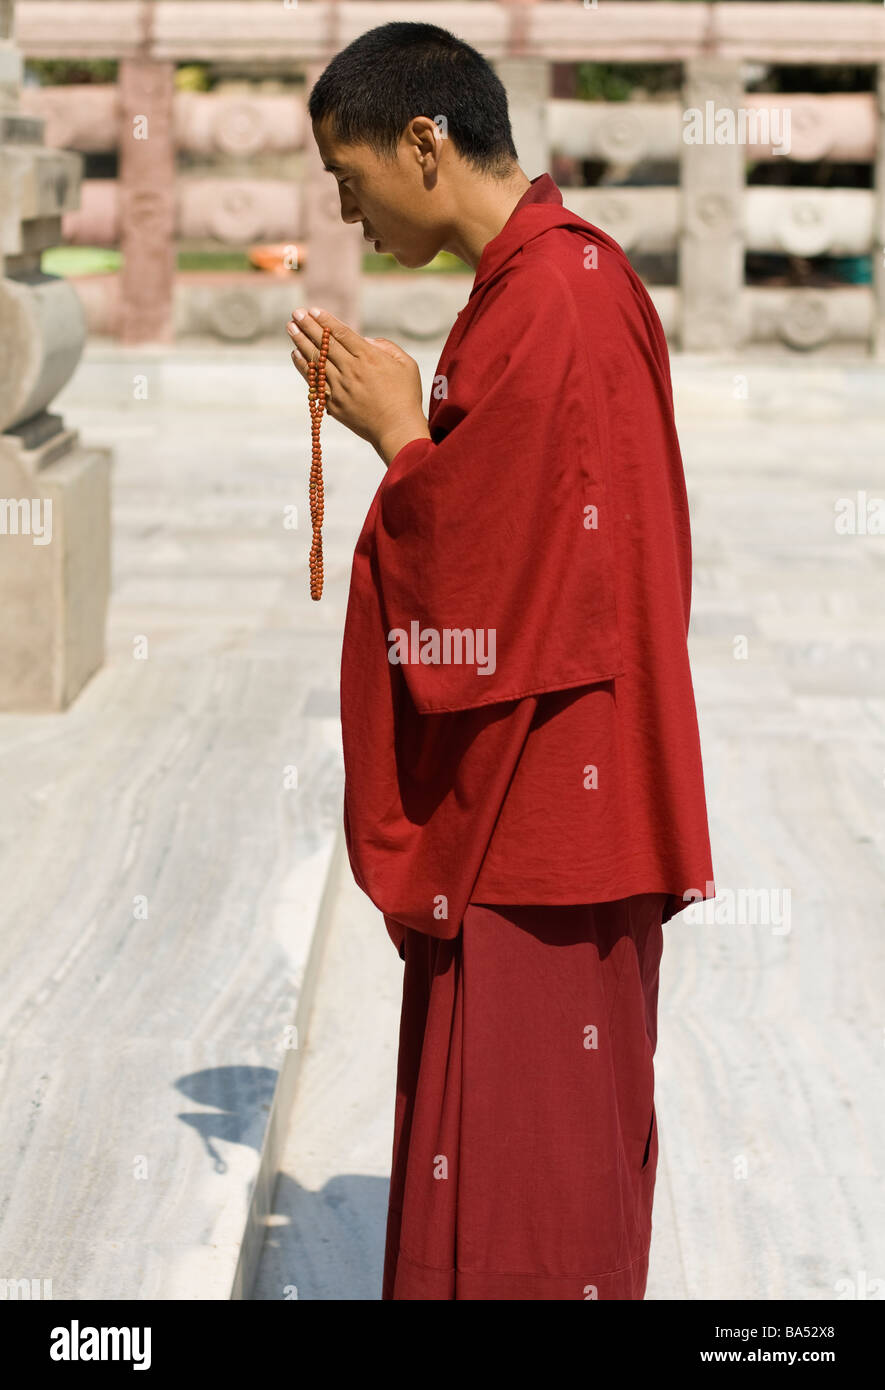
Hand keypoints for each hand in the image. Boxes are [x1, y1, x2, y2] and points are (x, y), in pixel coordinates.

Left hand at [287, 306, 430, 464]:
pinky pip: (314, 381)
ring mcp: (340, 388)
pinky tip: (296, 355)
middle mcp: (351, 371)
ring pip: (315, 361)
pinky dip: (303, 367)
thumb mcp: (406, 364)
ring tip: (290, 328)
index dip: (325, 320)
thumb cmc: (406, 396)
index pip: (341, 333)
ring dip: (301, 343)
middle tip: (295, 314)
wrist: (397, 430)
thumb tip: (364, 340)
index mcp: (369, 358)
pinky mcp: (334, 404)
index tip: (312, 310)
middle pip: (324, 344)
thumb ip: (386, 347)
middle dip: (307, 326)